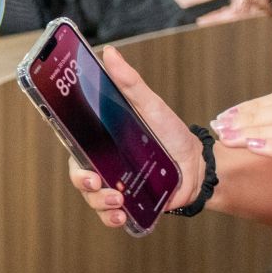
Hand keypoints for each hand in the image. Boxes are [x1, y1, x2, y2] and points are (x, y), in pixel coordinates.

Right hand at [63, 46, 202, 228]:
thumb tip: (110, 53)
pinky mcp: (130, 206)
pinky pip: (112, 216)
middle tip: (98, 183)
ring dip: (100, 204)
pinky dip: (113, 219)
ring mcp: (116, 187)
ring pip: (93, 200)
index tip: (82, 164)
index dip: (73, 158)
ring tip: (117, 203)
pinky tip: (121, 217)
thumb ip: (129, 82)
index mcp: (103, 142)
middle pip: (80, 177)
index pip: (76, 149)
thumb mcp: (150, 104)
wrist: (198, 164)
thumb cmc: (170, 131)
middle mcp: (105, 165)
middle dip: (85, 184)